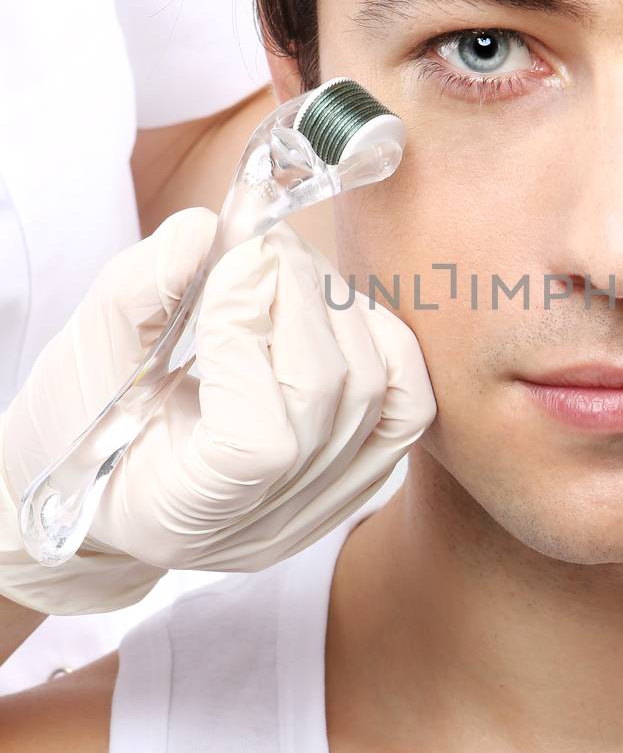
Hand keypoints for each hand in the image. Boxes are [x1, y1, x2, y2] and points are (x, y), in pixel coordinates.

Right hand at [0, 208, 435, 613]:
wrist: (113, 486)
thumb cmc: (82, 427)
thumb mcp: (84, 360)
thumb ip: (137, 295)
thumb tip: (208, 229)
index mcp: (182, 511)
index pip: (259, 439)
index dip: (249, 334)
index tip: (227, 261)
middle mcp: (266, 523)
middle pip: (329, 398)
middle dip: (299, 293)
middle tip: (261, 238)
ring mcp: (322, 507)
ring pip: (380, 393)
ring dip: (339, 304)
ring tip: (287, 266)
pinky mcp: (360, 479)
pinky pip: (409, 407)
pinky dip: (387, 342)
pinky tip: (335, 309)